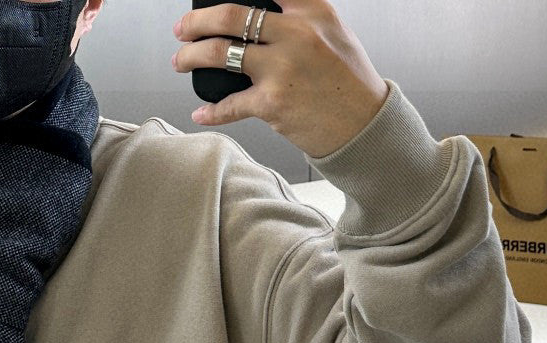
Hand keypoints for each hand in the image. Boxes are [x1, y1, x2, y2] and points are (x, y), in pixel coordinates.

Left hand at [171, 0, 389, 158]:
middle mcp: (296, 34)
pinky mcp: (272, 104)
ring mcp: (281, 69)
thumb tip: (260, 14)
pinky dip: (210, 111)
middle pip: (231, 16)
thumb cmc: (349, 83)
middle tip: (183, 28)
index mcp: (312, 11)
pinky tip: (200, 112)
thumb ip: (300, 16)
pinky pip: (229, 105)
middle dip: (197, 21)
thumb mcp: (334, 33)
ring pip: (220, 53)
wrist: (365, 127)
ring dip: (191, 56)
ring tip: (181, 60)